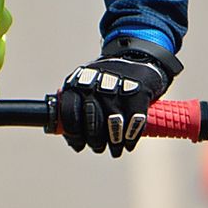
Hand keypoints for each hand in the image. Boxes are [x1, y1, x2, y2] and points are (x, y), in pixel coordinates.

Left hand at [58, 37, 181, 156]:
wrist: (139, 57)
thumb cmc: (108, 79)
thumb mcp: (86, 83)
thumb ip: (76, 105)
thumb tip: (67, 136)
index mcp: (79, 83)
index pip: (69, 114)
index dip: (73, 135)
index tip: (79, 145)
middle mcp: (96, 84)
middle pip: (92, 124)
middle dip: (95, 142)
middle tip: (99, 148)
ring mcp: (117, 88)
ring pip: (113, 126)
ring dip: (114, 145)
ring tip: (116, 150)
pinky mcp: (138, 93)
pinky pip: (133, 124)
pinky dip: (131, 139)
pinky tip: (128, 144)